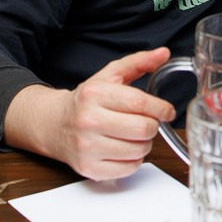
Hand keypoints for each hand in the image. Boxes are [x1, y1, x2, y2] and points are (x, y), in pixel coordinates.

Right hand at [6, 47, 175, 180]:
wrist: (55, 124)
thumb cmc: (86, 101)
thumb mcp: (109, 75)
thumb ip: (138, 62)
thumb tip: (163, 53)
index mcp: (95, 95)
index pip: (140, 103)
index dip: (161, 108)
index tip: (166, 111)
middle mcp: (88, 121)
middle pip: (143, 128)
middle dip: (152, 126)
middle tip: (146, 122)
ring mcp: (87, 147)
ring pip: (139, 150)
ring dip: (144, 143)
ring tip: (132, 135)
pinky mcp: (90, 168)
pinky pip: (129, 168)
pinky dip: (134, 159)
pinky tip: (123, 148)